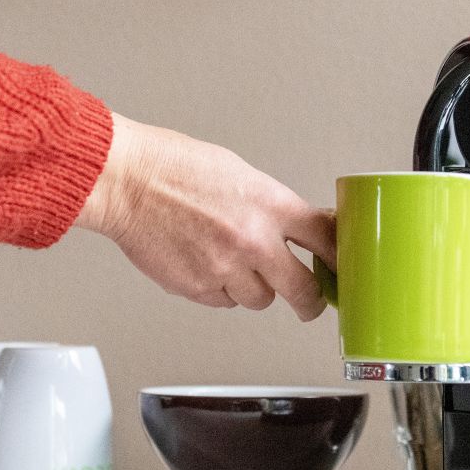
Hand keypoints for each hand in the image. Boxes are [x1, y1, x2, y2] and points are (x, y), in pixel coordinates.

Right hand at [75, 113, 334, 320]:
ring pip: (260, 300)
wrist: (125, 181)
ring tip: (235, 263)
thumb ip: (271, 205)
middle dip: (309, 300)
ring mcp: (225, 269)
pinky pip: (224, 302)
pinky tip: (206, 263)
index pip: (325, 239)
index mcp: (269, 204)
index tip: (343, 267)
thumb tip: (296, 227)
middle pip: (303, 291)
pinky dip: (221, 290)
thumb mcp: (238, 173)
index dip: (340, 258)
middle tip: (309, 300)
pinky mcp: (198, 289)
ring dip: (255, 288)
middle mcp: (253, 241)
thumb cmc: (172, 167)